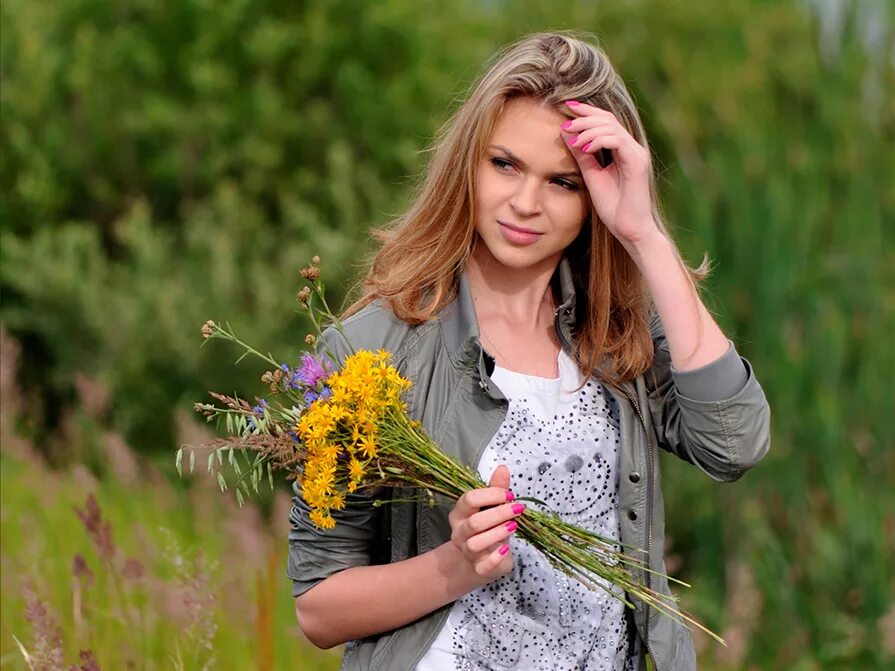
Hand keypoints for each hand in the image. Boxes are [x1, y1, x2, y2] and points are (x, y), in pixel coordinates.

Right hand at [447, 465, 523, 584]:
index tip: (509, 495)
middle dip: (499, 514)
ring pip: (476, 543)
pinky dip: (496, 557)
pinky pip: (484, 564)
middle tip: (517, 510)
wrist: (480, 559)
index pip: (469, 500)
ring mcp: (466, 551)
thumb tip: (502, 468)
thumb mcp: (492, 507)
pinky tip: (506, 548)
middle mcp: (459, 532)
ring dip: (497, 533)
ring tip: (513, 527)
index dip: (491, 495)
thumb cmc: (488, 528)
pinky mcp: (478, 567)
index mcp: (460, 513)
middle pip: (474, 522)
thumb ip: (496, 488)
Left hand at [560, 100, 658, 246]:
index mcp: (622, 150)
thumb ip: (582, 155)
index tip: (567, 107)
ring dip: (588, 128)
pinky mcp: (637, 162)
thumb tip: (566, 134)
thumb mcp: (591, 176)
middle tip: (566, 118)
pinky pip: (617, 141)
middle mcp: (632, 148)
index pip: (605, 122)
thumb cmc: (613, 207)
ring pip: (612, 127)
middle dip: (585, 115)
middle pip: (609, 119)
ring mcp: (636, 153)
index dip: (587, 112)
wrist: (629, 229)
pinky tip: (583, 147)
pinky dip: (598, 140)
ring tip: (571, 136)